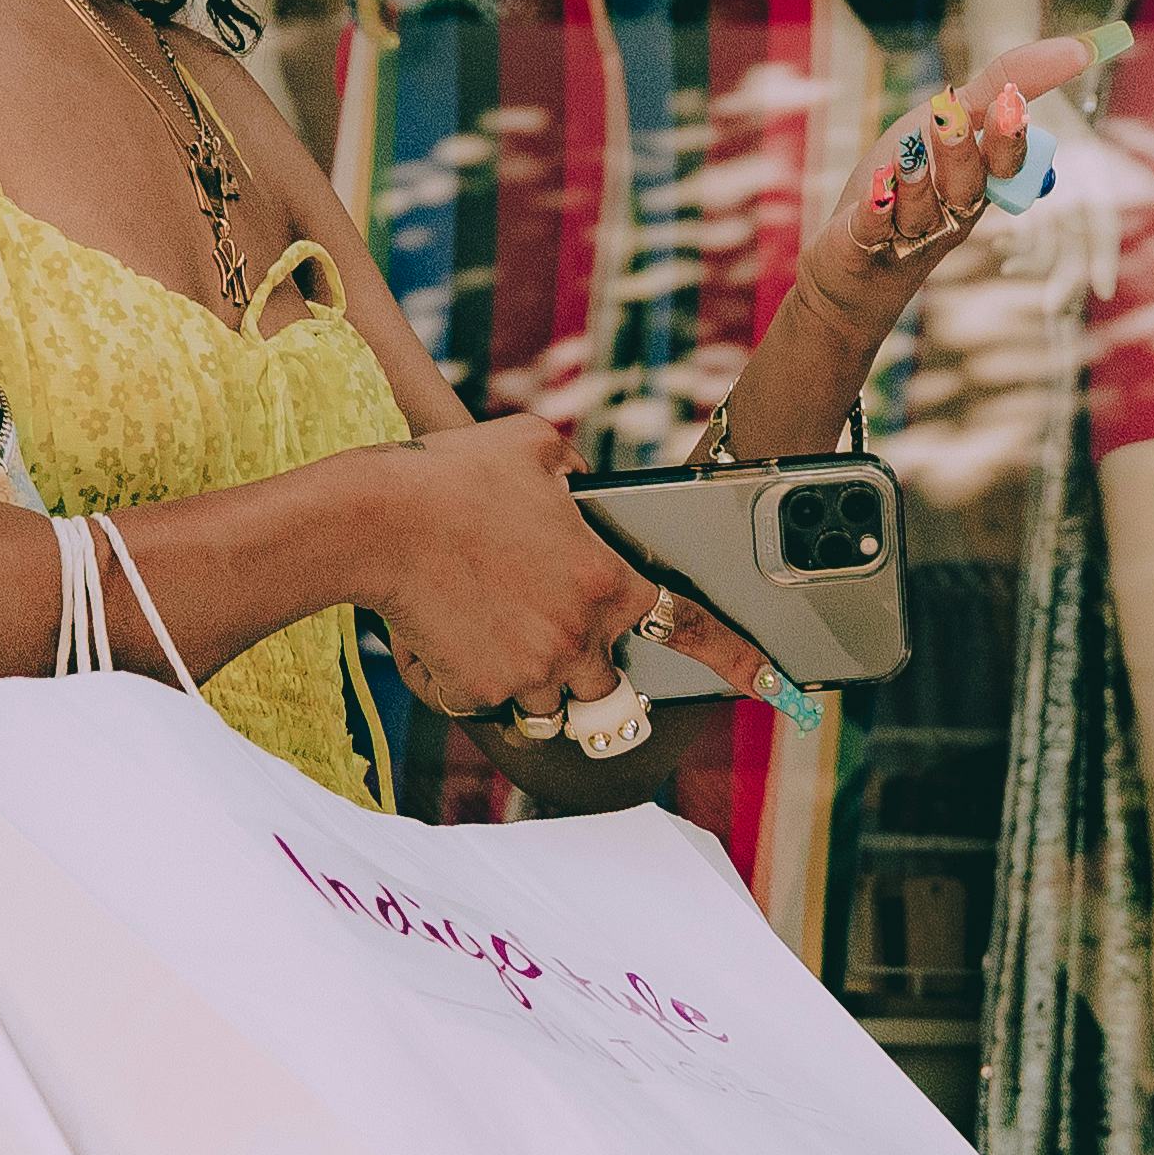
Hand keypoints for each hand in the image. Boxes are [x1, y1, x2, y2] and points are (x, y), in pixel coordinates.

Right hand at [368, 414, 816, 732]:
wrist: (380, 520)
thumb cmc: (456, 475)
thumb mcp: (537, 448)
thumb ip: (577, 476)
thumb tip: (581, 486)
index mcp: (606, 579)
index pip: (687, 626)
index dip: (736, 659)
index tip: (773, 684)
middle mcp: (578, 637)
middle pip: (606, 685)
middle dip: (583, 669)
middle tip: (542, 633)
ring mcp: (530, 673)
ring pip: (548, 705)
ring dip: (530, 681)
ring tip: (486, 626)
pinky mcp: (482, 694)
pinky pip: (491, 706)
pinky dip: (473, 678)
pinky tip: (446, 629)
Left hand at [792, 28, 1118, 353]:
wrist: (856, 261)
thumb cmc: (912, 185)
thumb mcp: (951, 124)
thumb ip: (996, 86)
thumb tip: (1070, 52)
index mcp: (978, 180)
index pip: (1005, 163)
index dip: (1008, 137)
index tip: (1010, 102)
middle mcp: (950, 211)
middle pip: (966, 188)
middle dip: (962, 153)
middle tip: (950, 118)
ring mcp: (909, 232)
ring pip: (921, 211)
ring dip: (916, 180)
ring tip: (907, 150)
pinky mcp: (866, 244)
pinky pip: (874, 228)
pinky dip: (876, 208)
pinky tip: (877, 188)